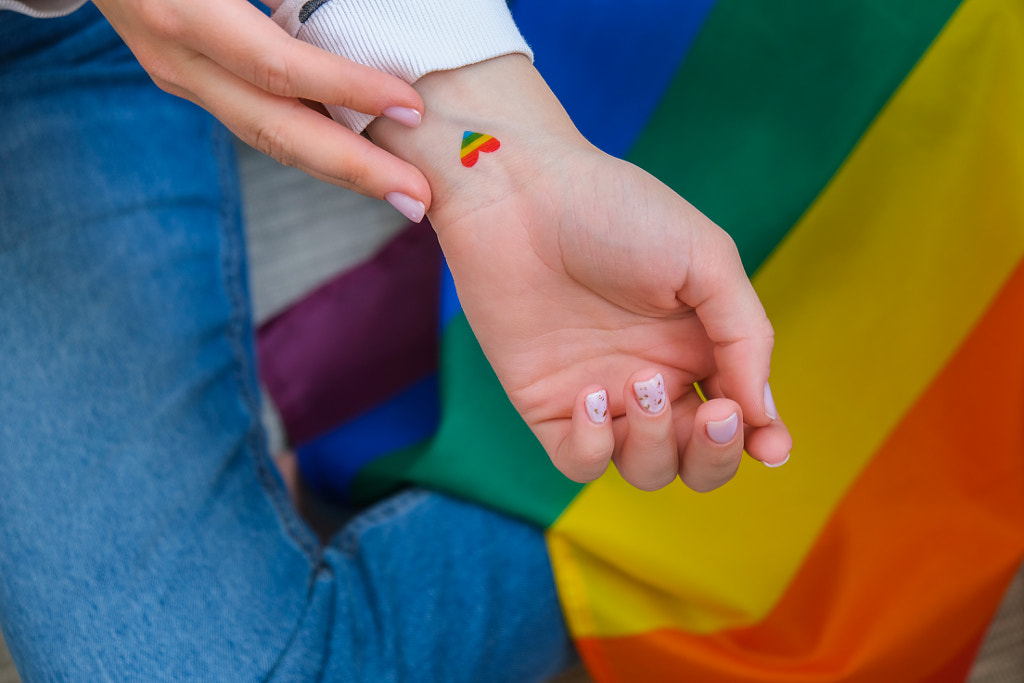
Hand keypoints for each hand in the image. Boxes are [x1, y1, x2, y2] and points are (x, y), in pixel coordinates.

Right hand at [92, 0, 430, 207]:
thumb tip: (359, 12)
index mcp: (187, 13)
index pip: (280, 67)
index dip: (348, 88)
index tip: (411, 106)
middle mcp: (179, 58)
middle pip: (275, 131)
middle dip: (354, 171)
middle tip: (416, 197)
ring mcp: (179, 76)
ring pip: (267, 137)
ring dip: (337, 168)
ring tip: (398, 190)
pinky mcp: (189, 81)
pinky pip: (258, 119)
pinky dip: (310, 141)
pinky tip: (356, 156)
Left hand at [441, 146, 791, 490]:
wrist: (521, 193)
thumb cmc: (616, 211)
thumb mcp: (705, 259)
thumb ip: (744, 335)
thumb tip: (762, 414)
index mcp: (697, 345)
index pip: (739, 416)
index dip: (761, 440)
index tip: (773, 447)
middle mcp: (652, 378)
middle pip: (697, 459)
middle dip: (715, 455)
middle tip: (714, 412)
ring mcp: (600, 395)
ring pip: (645, 468)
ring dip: (657, 444)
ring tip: (641, 382)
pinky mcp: (546, 405)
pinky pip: (580, 461)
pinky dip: (594, 447)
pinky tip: (591, 396)